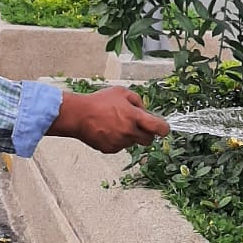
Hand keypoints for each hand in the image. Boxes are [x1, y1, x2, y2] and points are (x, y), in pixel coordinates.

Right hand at [48, 86, 169, 153]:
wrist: (78, 115)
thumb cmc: (98, 102)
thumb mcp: (121, 92)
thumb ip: (138, 101)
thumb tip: (145, 111)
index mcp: (135, 117)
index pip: (159, 128)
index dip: (164, 128)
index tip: (163, 128)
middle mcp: (129, 132)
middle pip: (149, 140)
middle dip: (147, 133)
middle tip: (139, 125)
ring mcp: (120, 142)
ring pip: (133, 142)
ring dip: (130, 135)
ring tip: (115, 123)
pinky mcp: (111, 149)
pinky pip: (120, 146)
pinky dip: (118, 140)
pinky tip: (108, 130)